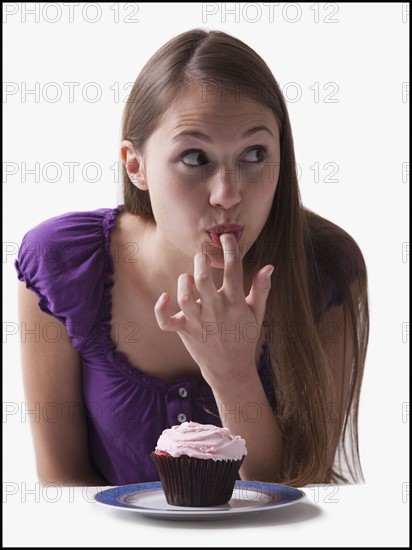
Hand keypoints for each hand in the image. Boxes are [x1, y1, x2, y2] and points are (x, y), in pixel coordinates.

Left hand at [154, 233, 273, 388]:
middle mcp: (215, 311)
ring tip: (189, 277)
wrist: (230, 369)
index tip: (227, 237)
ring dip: (184, 282)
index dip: (231, 249)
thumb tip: (269, 266)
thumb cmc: (244, 337)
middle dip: (201, 262)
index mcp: (235, 304)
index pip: (234, 270)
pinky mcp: (184, 331)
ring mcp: (198, 322)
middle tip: (202, 256)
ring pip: (185, 297)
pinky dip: (161, 309)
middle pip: (204, 280)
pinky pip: (166, 321)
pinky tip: (164, 297)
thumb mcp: (257, 314)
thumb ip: (261, 290)